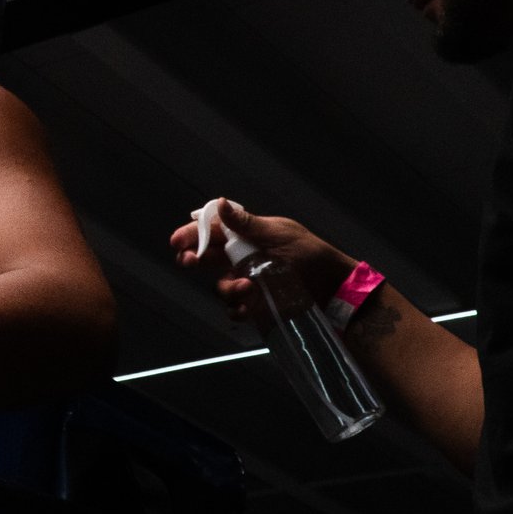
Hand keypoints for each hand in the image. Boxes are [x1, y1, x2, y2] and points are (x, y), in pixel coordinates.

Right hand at [167, 198, 353, 319]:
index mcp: (249, 236)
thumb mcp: (280, 234)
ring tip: (244, 289)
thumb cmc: (312, 255)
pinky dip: (236, 309)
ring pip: (221, 286)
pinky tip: (246, 307)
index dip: (193, 235)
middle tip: (189, 262)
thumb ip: (247, 225)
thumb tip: (218, 204)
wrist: (335, 289)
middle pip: (208, 259)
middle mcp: (244, 259)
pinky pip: (235, 309)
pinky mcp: (257, 305)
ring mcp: (249, 282)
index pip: (213, 232)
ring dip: (225, 288)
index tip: (178, 242)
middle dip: (194, 259)